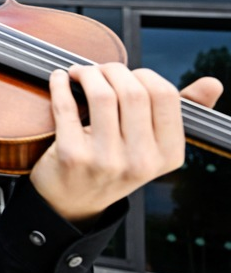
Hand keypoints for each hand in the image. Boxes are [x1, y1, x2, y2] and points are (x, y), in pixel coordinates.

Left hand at [30, 63, 222, 223]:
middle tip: (98, 70)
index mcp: (168, 155)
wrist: (73, 201)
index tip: (127, 75)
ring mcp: (106, 160)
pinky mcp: (71, 156)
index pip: (165, 95)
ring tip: (79, 73)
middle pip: (132, 91)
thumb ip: (179, 112)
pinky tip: (59, 78)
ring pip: (101, 95)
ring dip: (86, 73)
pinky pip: (65, 106)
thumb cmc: (115, 162)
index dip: (143, 75)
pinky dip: (59, 84)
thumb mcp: (153, 146)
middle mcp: (141, 161)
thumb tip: (213, 83)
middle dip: (111, 70)